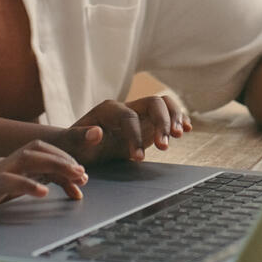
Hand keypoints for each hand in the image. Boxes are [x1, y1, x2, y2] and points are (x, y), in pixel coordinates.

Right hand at [0, 140, 87, 227]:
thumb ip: (1, 194)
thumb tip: (23, 199)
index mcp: (0, 168)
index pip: (37, 157)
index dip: (60, 164)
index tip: (79, 179)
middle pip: (38, 151)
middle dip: (65, 160)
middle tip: (85, 176)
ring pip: (29, 159)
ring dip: (56, 166)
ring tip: (76, 177)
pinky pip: (7, 182)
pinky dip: (26, 185)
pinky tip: (42, 192)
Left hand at [54, 96, 191, 163]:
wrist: (81, 146)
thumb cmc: (76, 145)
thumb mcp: (74, 144)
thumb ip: (82, 137)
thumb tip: (97, 133)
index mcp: (108, 109)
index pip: (128, 117)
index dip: (135, 136)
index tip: (138, 159)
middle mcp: (127, 107)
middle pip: (153, 103)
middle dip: (162, 122)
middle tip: (164, 146)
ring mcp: (140, 113)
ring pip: (164, 104)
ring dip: (174, 118)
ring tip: (180, 136)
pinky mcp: (149, 123)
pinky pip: (169, 114)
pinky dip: (179, 119)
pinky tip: (187, 129)